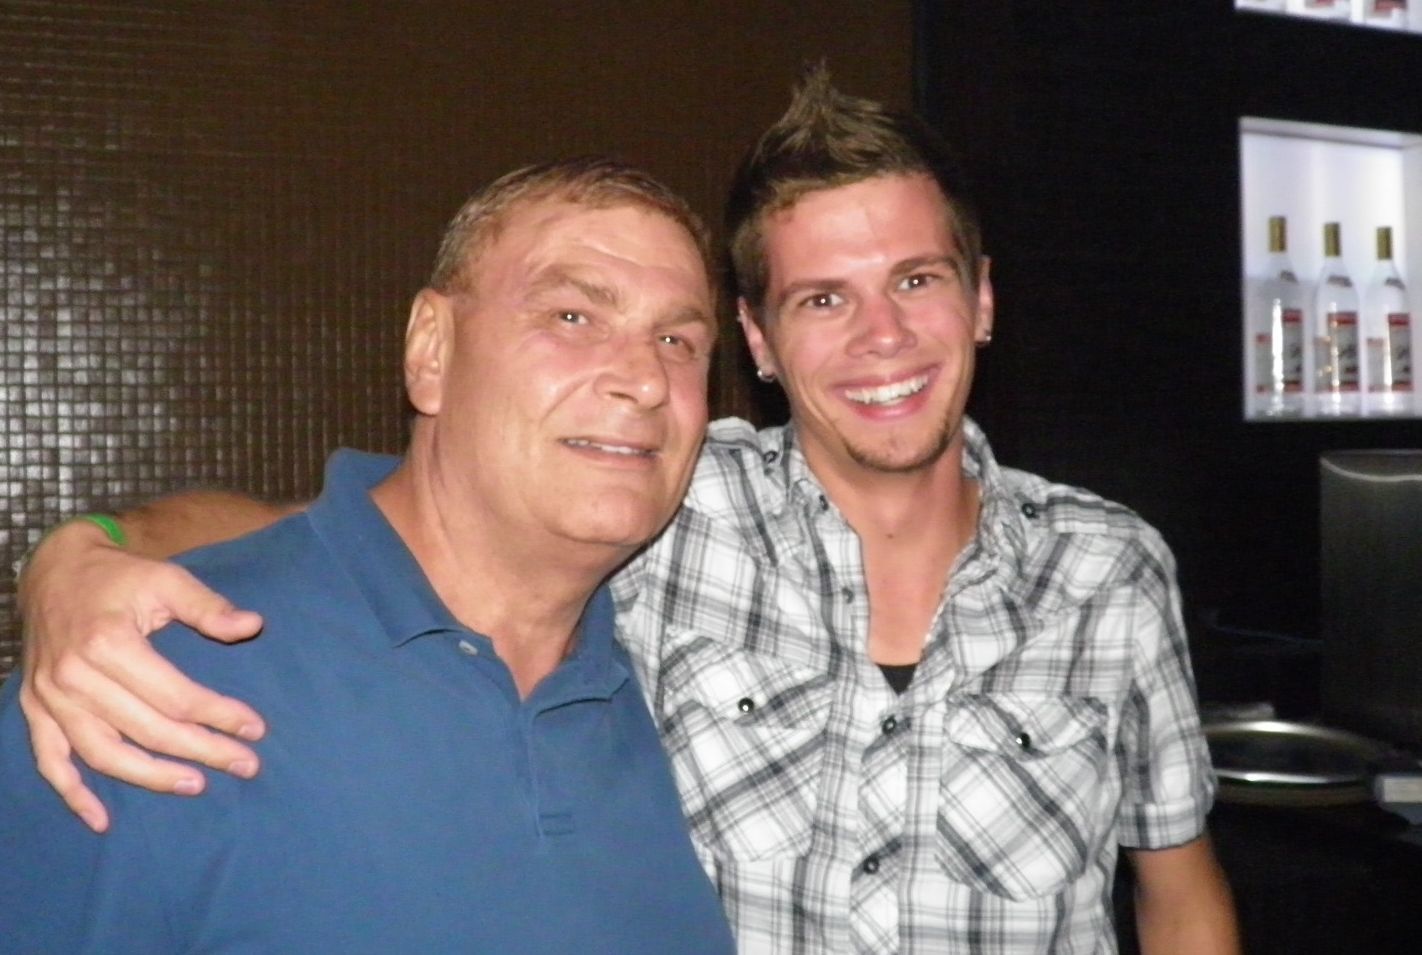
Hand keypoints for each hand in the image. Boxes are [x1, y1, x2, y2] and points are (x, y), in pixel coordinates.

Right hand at [18, 519, 267, 831]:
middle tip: (245, 765)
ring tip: (196, 785)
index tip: (255, 729)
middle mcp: (74, 677)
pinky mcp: (35, 709)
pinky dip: (72, 794)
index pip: (176, 696)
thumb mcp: (167, 579)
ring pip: (103, 754)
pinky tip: (101, 820)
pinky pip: (50, 761)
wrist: (54, 570)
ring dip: (150, 777)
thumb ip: (208, 606)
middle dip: (201, 750)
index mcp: (109, 643)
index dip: (219, 715)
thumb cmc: (119, 577)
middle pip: (147, 729)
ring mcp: (50, 698)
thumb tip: (253, 626)